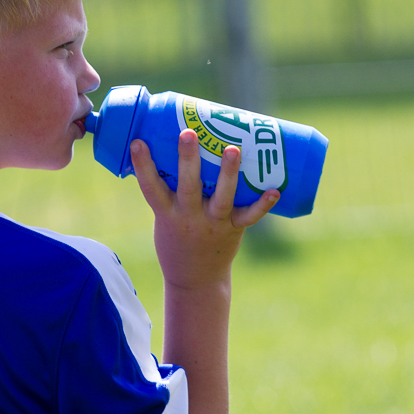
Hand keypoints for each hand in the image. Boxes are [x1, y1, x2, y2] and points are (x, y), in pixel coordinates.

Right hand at [130, 129, 279, 290]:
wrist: (194, 280)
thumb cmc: (177, 240)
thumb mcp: (165, 218)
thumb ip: (171, 190)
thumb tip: (172, 147)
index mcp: (167, 214)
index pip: (151, 187)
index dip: (143, 165)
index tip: (138, 142)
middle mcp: (190, 218)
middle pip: (188, 186)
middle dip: (187, 159)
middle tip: (188, 133)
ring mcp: (213, 224)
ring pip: (221, 198)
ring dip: (228, 173)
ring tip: (232, 149)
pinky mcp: (233, 230)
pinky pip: (250, 217)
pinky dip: (263, 205)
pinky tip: (275, 190)